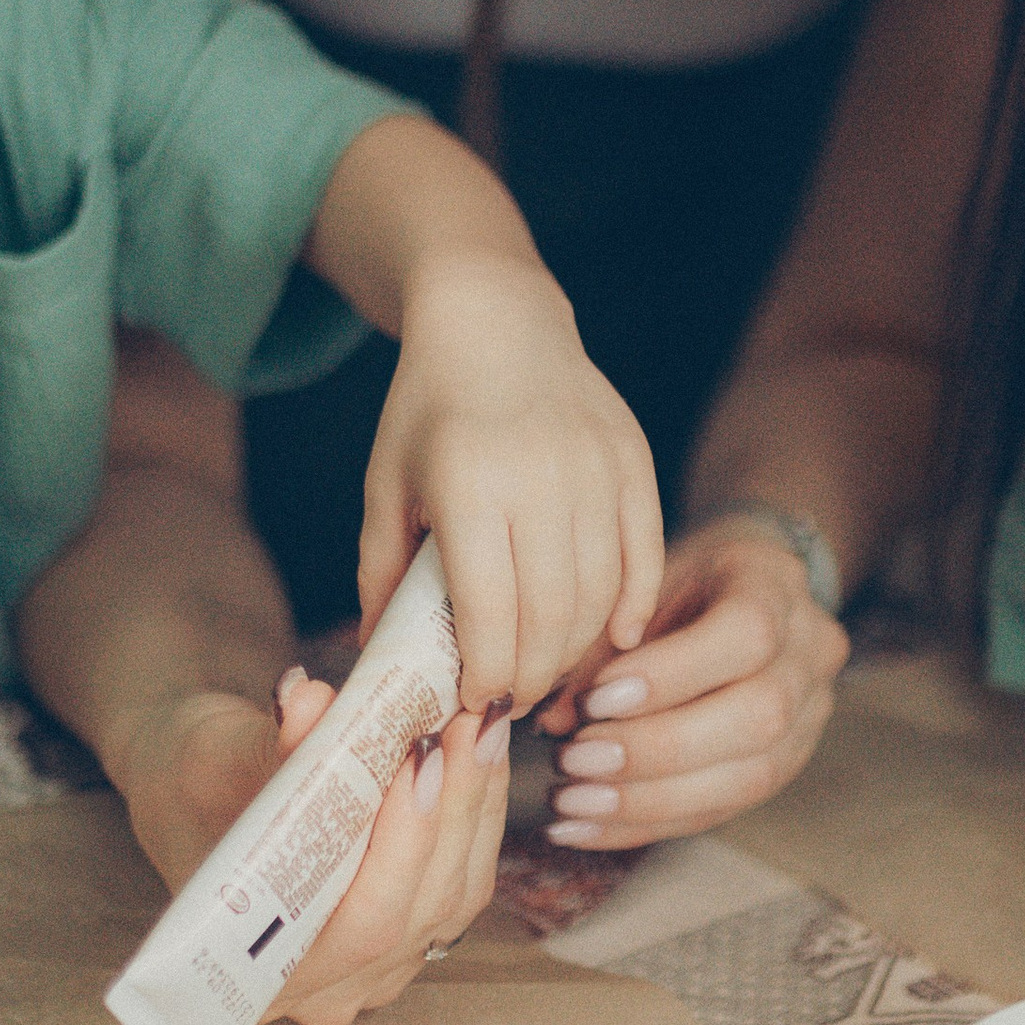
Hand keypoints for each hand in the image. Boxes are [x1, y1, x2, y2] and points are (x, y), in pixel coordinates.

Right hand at [104, 670, 509, 1024]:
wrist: (197, 794)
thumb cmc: (190, 787)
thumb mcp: (216, 760)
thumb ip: (271, 745)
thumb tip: (307, 697)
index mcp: (263, 977)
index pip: (363, 926)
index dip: (403, 845)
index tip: (419, 758)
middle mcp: (329, 990)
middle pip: (423, 910)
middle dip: (453, 808)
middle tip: (464, 723)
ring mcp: (377, 970)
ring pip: (455, 896)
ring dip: (476, 803)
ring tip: (478, 723)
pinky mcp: (410, 933)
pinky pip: (463, 882)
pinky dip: (477, 813)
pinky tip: (482, 751)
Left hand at [361, 254, 664, 715]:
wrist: (496, 321)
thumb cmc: (428, 409)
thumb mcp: (385, 484)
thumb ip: (381, 571)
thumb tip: (379, 654)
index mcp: (469, 483)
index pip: (490, 612)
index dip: (486, 674)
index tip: (474, 704)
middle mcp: (540, 475)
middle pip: (551, 614)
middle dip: (530, 676)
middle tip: (510, 703)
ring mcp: (596, 466)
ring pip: (600, 593)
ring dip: (575, 650)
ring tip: (545, 673)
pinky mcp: (634, 460)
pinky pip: (644, 554)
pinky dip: (632, 606)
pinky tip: (612, 640)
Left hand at [530, 520, 848, 847]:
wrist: (738, 588)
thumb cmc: (677, 580)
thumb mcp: (638, 583)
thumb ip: (599, 644)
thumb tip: (555, 721)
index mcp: (774, 583)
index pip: (746, 634)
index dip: (672, 675)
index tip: (598, 700)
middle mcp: (809, 653)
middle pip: (759, 715)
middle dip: (657, 749)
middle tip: (575, 761)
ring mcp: (809, 717)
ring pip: (750, 777)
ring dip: (649, 800)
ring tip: (571, 803)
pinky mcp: (784, 766)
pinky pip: (723, 809)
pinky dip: (645, 823)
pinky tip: (584, 827)